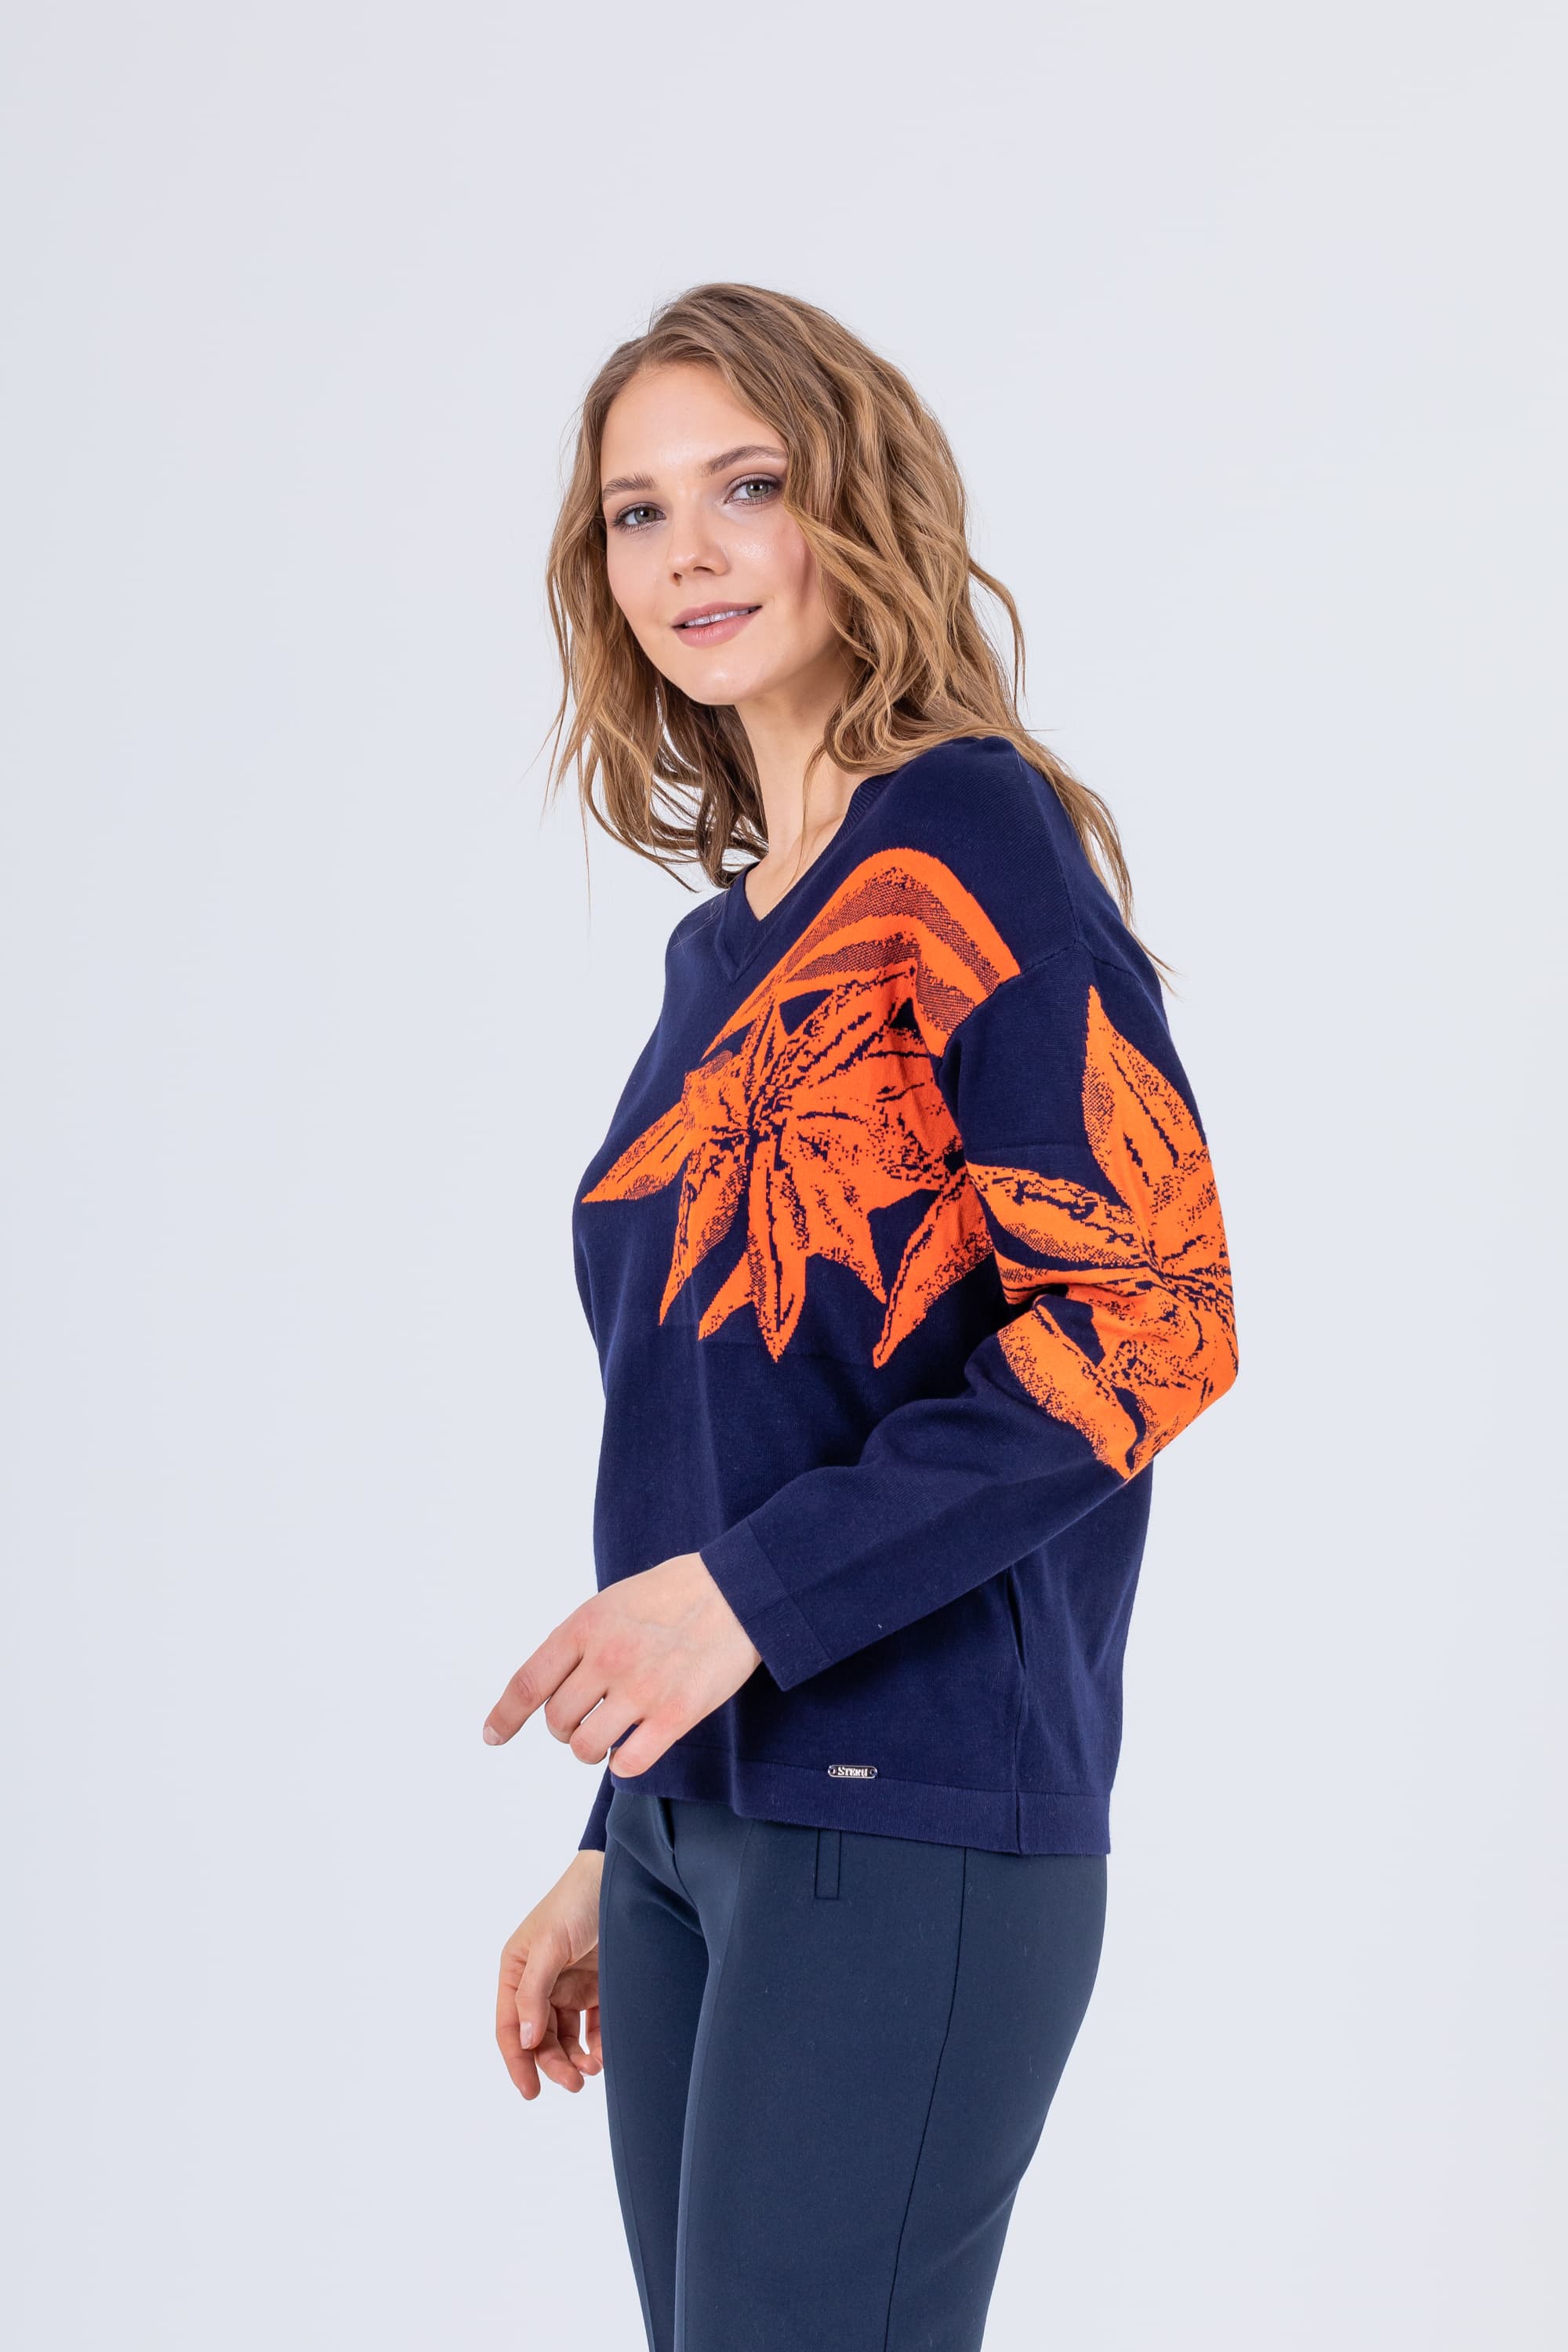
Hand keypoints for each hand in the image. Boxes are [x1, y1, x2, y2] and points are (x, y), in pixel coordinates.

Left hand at [482, 1550, 762, 1777]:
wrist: (738, 1592)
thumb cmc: (676, 1593)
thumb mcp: (614, 1601)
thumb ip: (582, 1639)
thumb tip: (556, 1681)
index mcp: (585, 1626)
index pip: (528, 1683)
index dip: (505, 1716)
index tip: (492, 1736)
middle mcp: (606, 1658)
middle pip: (556, 1722)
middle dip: (565, 1728)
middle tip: (586, 1719)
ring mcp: (640, 1689)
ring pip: (586, 1748)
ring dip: (592, 1748)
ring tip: (611, 1733)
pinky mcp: (675, 1716)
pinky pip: (628, 1764)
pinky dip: (624, 1763)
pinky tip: (636, 1746)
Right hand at [496, 1849, 604, 2099]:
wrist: (620, 1876)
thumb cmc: (576, 1902)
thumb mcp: (549, 1944)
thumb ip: (534, 1992)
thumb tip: (525, 2040)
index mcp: (517, 1971)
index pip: (510, 2027)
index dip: (517, 2062)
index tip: (531, 2092)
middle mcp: (540, 1982)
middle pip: (539, 2038)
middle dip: (553, 2064)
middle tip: (574, 2084)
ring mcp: (569, 1985)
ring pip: (566, 2037)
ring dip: (575, 2059)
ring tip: (592, 2070)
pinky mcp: (597, 1986)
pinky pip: (593, 2026)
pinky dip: (597, 2044)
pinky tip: (604, 2053)